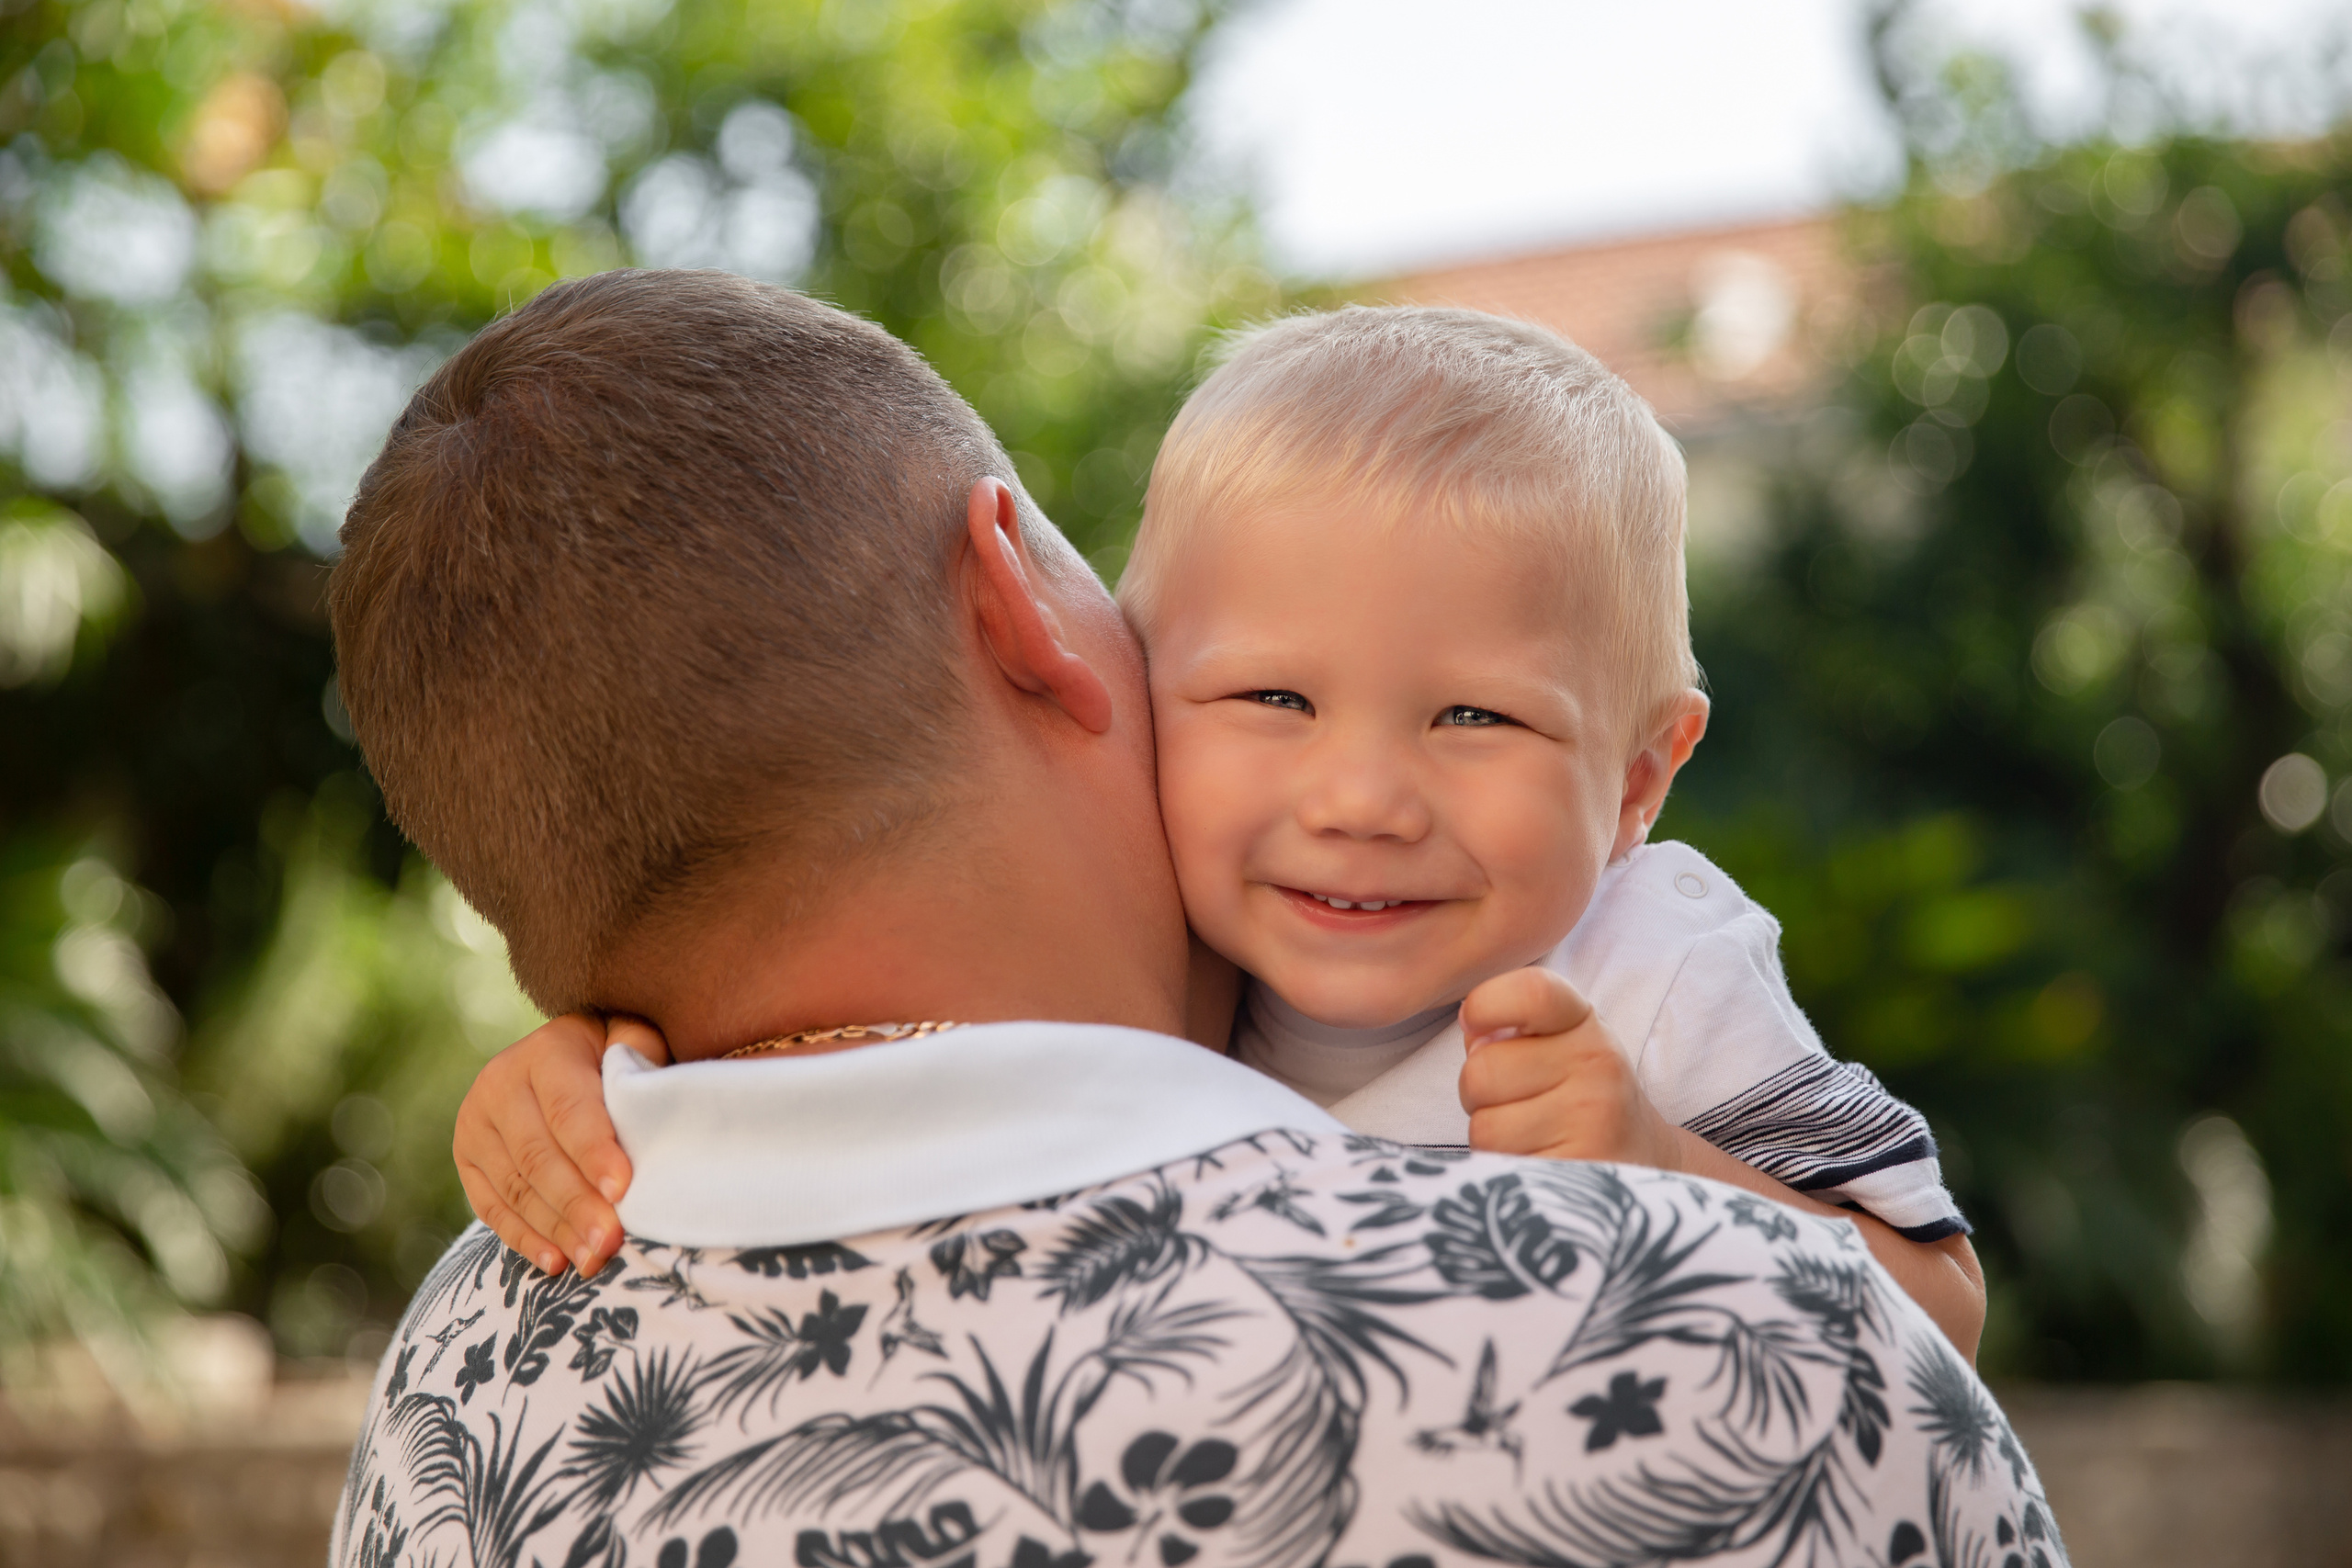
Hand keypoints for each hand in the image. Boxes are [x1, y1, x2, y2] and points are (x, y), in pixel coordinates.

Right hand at [452, 1012, 668, 1275]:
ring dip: (555, 1229)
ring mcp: (476, 1124)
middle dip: (577, 1204)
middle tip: (610, 1241)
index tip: (621, 1189)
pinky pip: (490, 1207)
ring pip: (515, 1187)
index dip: (593, 1152)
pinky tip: (556, 1261)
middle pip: (538, 1156)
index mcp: (545, 1052)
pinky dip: (524, 1238)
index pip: (568, 1109)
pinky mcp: (466, 1158)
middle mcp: (499, 1084)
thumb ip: (644, 1063)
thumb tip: (655, 1108)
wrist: (563, 1056)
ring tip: (592, 1259)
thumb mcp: (633, 1041)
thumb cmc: (615, 1054)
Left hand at [1458, 967, 1681, 1169]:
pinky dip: (1506, 1172)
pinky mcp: (1580, 1173)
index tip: (1474, 1022)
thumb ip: (1505, 1028)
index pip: (1531, 993)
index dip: (1485, 1004)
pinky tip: (1539, 1163)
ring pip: (1484, 1127)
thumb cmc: (1576, 1095)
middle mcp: (1597, 1064)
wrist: (1640, 1161)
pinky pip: (1501, 1169)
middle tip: (1515, 1103)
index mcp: (1584, 1022)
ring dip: (1491, 1138)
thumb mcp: (1555, 1043)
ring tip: (1531, 1136)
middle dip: (1478, 1093)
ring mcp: (1593, 1121)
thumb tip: (1470, 1030)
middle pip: (1481, 1070)